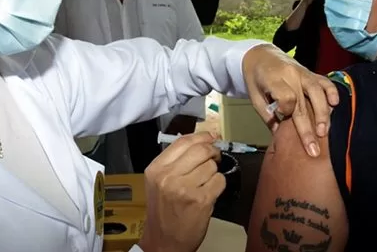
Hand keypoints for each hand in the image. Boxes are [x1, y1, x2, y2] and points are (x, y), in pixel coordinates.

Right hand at [138, 132, 224, 251]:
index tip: (211, 137)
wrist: (163, 242)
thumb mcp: (158, 182)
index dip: (201, 136)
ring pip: (212, 166)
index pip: (183, 142)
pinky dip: (219, 185)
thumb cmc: (163, 211)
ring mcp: (184, 188)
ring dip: (213, 173)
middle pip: (200, 150)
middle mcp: (168, 176)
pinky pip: (219, 181)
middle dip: (212, 152)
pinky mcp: (200, 200)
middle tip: (215, 158)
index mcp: (156, 169)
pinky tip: (209, 193)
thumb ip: (175, 162)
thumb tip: (203, 140)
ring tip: (205, 183)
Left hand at [241, 44, 339, 156]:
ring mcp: (303, 73)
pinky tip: (335, 105)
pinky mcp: (311, 72)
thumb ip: (266, 114)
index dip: (287, 110)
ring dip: (323, 114)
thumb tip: (279, 135)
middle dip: (308, 129)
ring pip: (318, 93)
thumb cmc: (256, 78)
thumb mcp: (254, 96)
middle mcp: (291, 75)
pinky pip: (325, 81)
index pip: (286, 97)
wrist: (261, 55)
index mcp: (273, 79)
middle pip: (303, 103)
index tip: (284, 118)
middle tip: (313, 150)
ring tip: (323, 132)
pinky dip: (332, 92)